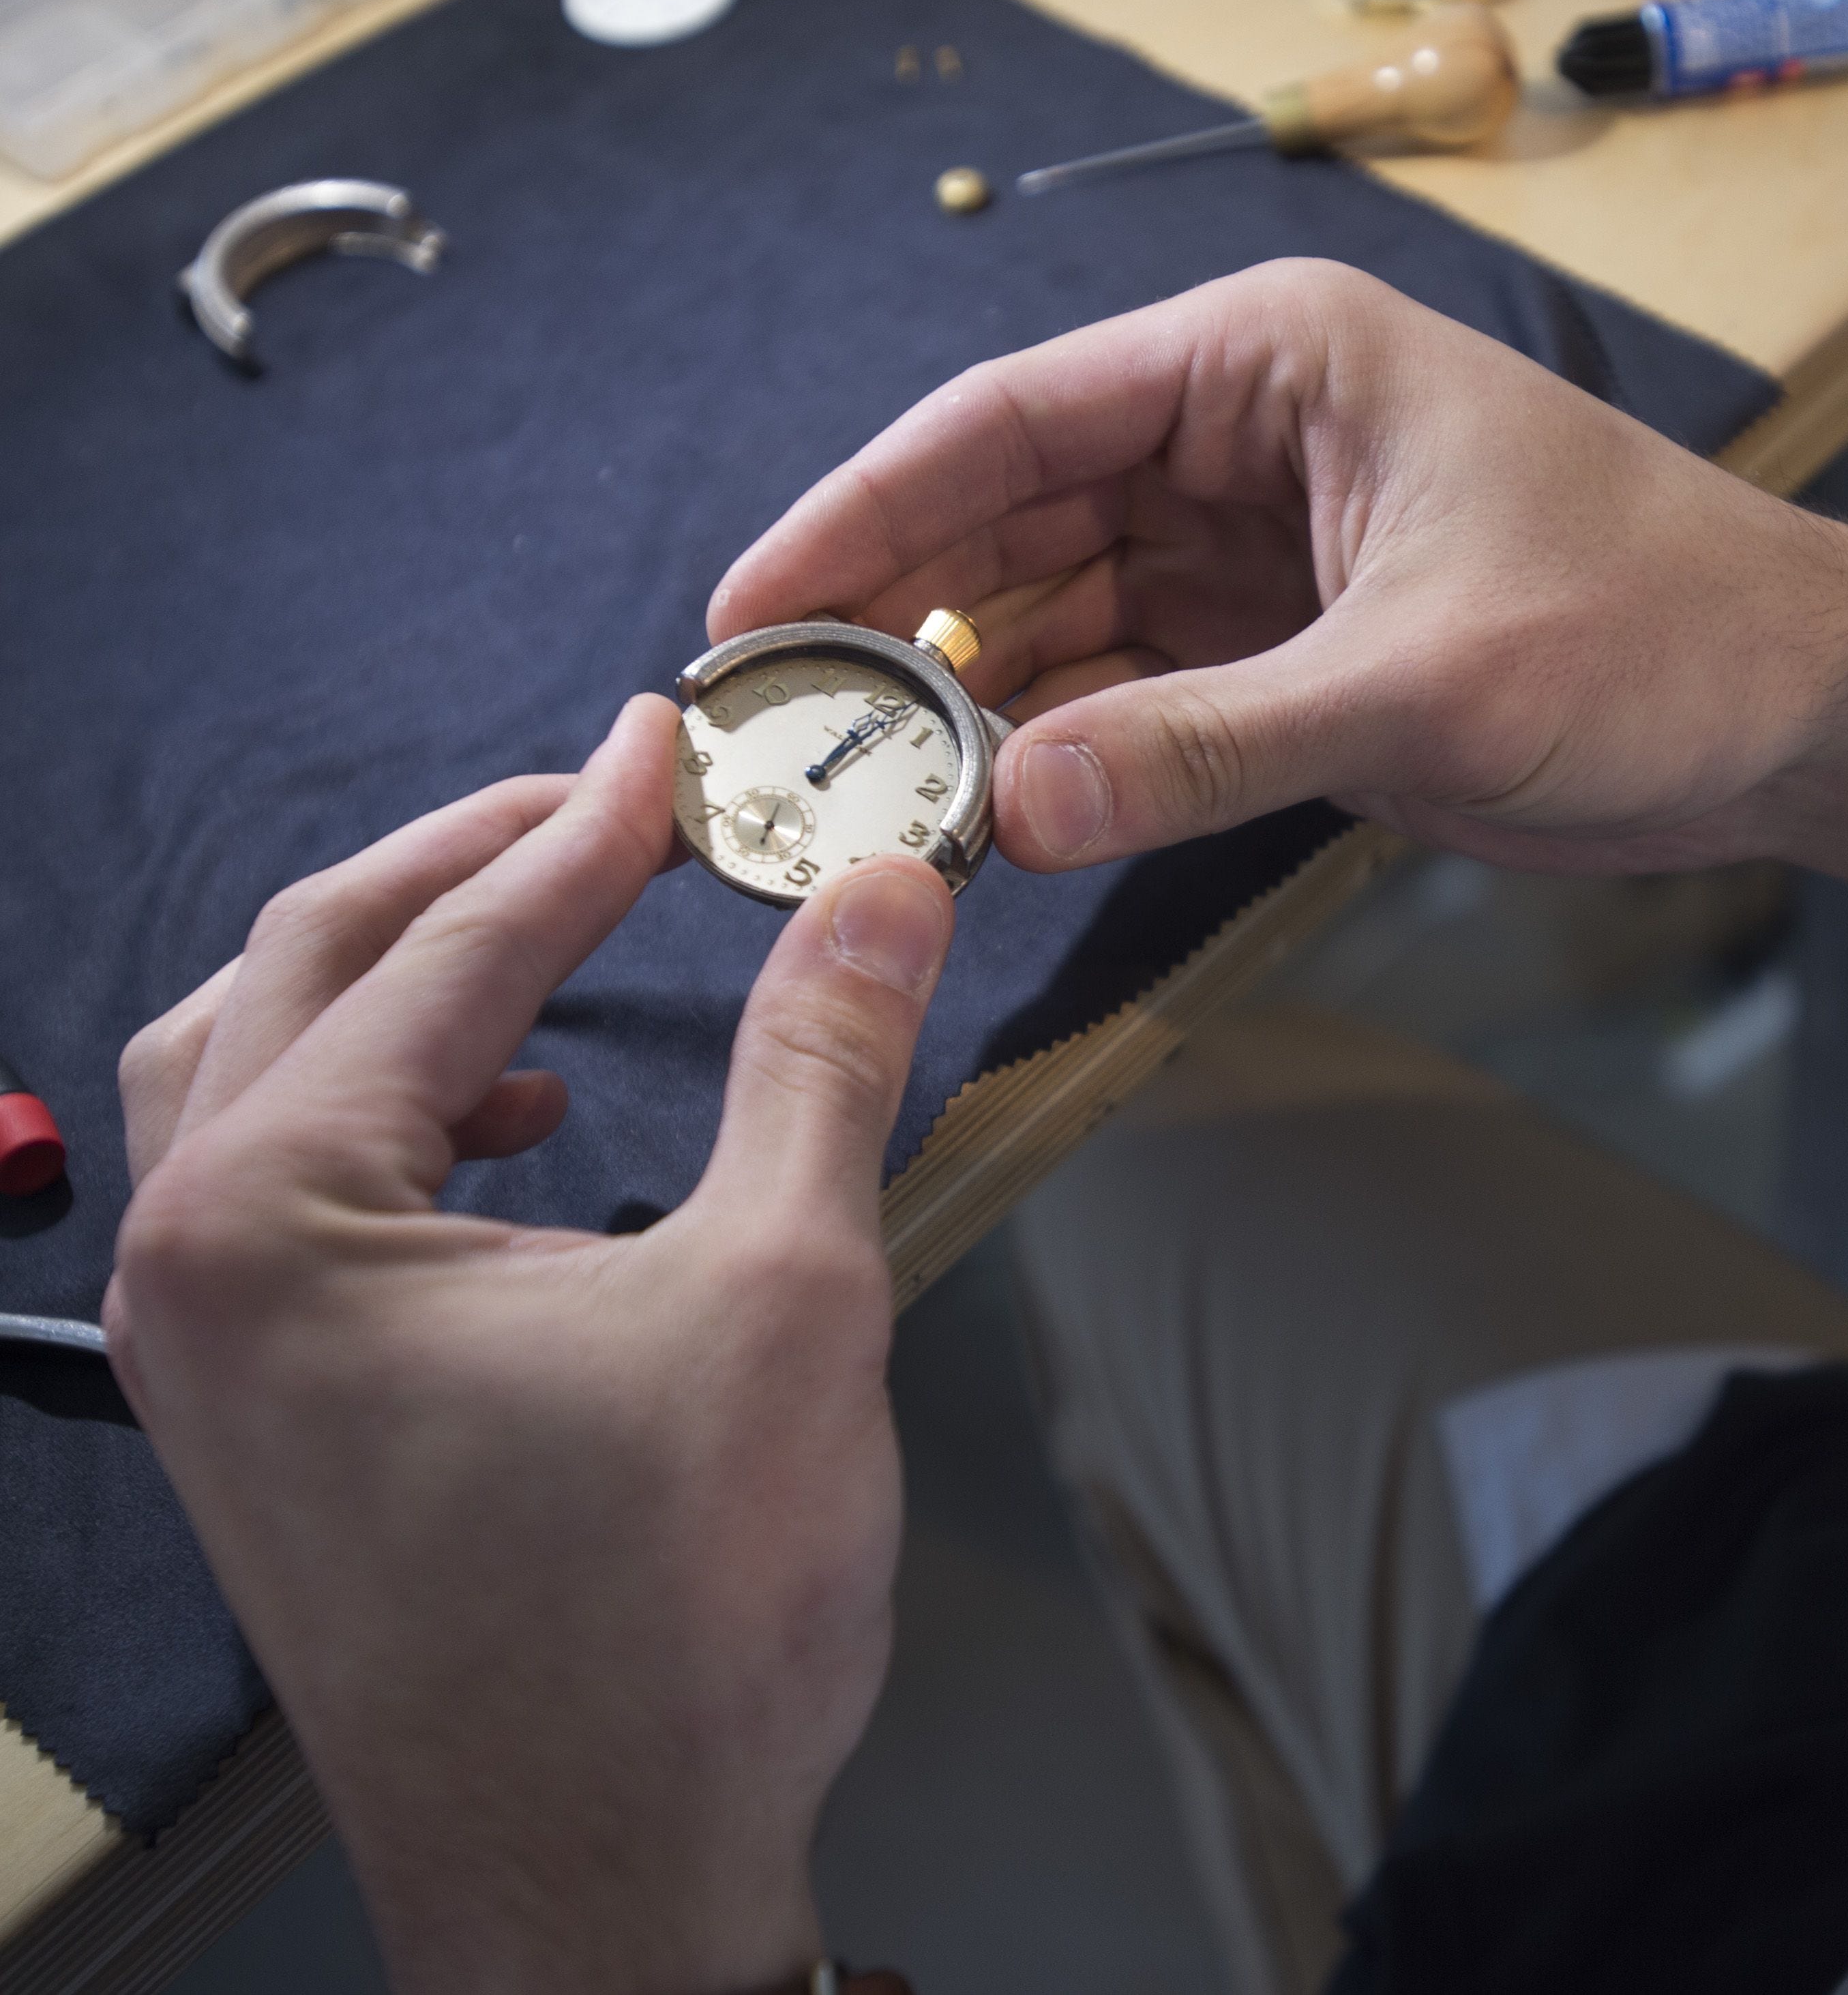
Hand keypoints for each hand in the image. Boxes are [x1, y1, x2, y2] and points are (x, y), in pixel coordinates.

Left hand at [105, 698, 954, 1994]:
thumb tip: (879, 890)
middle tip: (606, 798)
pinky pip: (277, 1189)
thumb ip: (821, 1059)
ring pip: (258, 1069)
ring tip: (542, 926)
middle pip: (304, 971)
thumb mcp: (785, 1292)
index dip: (581, 829)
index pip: (441, 949)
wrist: (602, 1880)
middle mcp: (191, 1271)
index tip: (669, 745)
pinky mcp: (256, 1420)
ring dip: (400, 974)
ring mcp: (204, 1357)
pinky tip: (511, 1120)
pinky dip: (386, 1106)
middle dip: (469, 865)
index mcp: (275, 1220)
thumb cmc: (671, 1624)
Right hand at [710, 259, 1847, 959]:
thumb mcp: (1422, 684)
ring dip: (973, 701)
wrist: (1793, 713)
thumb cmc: (1657, 633)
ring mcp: (1259, 549)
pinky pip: (1131, 692)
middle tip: (784, 733)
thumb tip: (1005, 805)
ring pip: (1061, 615)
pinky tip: (987, 810)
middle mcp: (1245, 437)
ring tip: (863, 792)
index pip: (1016, 419)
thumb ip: (1204, 745)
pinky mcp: (1285, 651)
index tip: (752, 605)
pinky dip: (1061, 748)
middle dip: (902, 621)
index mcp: (1271, 362)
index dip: (867, 510)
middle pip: (1015, 517)